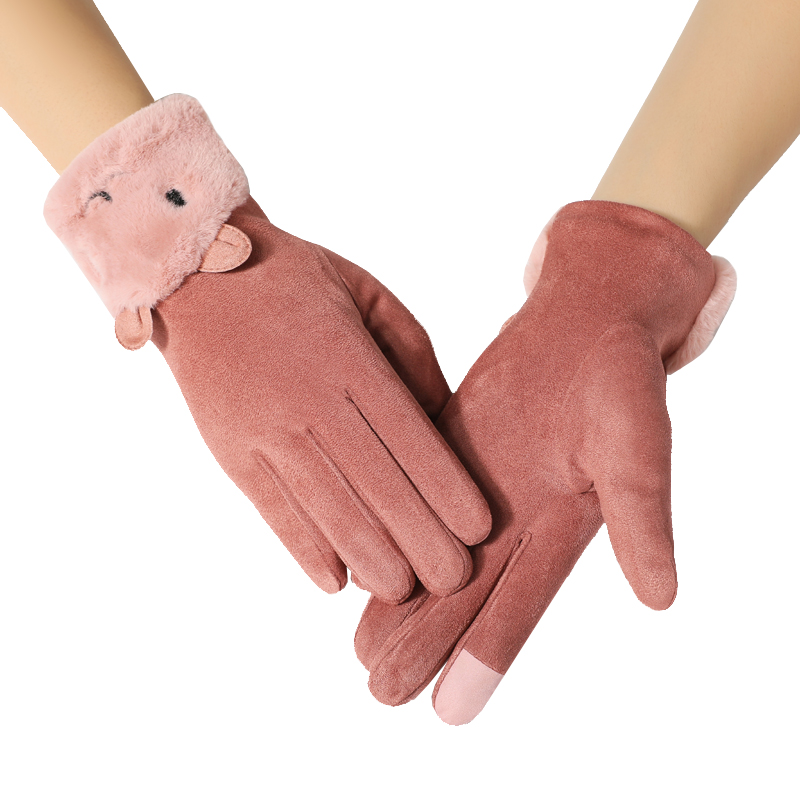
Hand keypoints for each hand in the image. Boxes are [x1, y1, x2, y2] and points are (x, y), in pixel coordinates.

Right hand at [43, 94, 489, 603]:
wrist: (198, 275)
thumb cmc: (298, 281)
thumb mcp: (368, 295)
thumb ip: (411, 357)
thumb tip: (442, 419)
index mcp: (351, 362)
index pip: (409, 438)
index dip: (446, 489)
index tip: (479, 530)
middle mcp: (311, 402)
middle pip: (377, 485)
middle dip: (421, 540)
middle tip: (456, 580)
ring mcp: (266, 431)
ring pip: (327, 508)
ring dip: (370, 558)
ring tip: (404, 590)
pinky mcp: (230, 452)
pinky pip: (272, 510)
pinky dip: (304, 550)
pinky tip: (335, 581)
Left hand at [355, 200, 735, 721]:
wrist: (586, 320)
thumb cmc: (622, 381)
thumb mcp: (635, 446)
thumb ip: (641, 516)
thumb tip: (662, 596)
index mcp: (561, 527)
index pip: (520, 606)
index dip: (484, 658)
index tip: (448, 711)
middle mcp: (515, 518)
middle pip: (466, 596)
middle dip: (425, 645)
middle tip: (382, 693)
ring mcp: (478, 486)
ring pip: (434, 555)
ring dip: (400, 603)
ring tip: (361, 653)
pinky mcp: (447, 448)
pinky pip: (413, 496)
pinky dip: (389, 530)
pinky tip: (358, 559)